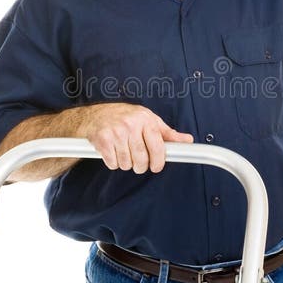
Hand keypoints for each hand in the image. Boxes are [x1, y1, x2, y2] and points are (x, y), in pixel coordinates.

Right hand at [77, 103, 193, 172]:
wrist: (94, 115)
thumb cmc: (125, 117)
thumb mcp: (148, 120)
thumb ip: (167, 133)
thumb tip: (187, 140)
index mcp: (145, 119)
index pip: (157, 146)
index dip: (158, 161)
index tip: (157, 166)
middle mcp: (131, 124)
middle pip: (141, 159)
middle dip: (141, 165)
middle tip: (138, 162)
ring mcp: (116, 132)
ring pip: (127, 163)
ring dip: (126, 163)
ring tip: (123, 152)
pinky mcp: (103, 140)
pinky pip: (113, 163)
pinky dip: (113, 162)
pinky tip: (113, 152)